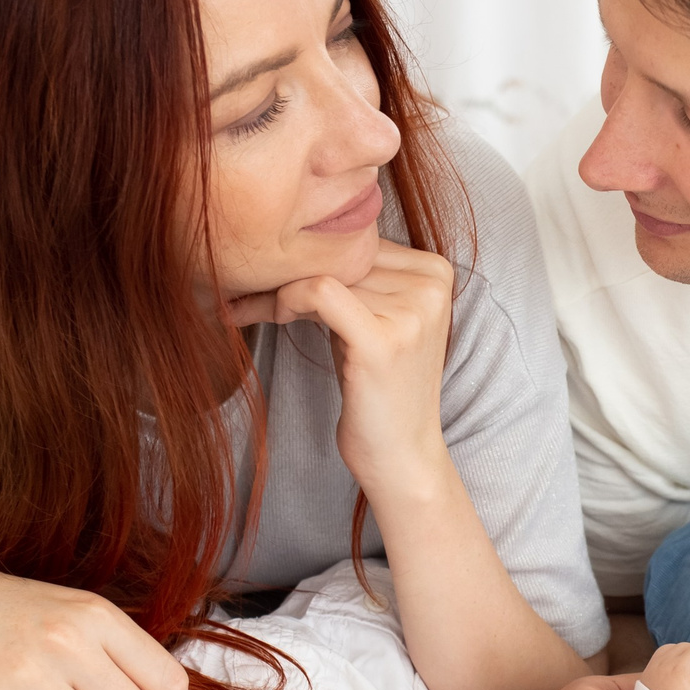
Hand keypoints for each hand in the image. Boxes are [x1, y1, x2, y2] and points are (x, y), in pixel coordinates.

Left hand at [262, 245, 454, 499]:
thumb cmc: (378, 388)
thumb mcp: (376, 319)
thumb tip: (291, 233)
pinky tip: (274, 318)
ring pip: (324, 269)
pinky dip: (285, 300)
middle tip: (252, 293)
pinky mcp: (382, 339)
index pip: (361, 238)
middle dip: (291, 272)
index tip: (275, 279)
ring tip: (260, 311)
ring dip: (281, 290)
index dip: (314, 256)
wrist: (401, 456)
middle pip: (342, 252)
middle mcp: (432, 285)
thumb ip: (357, 276)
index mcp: (437, 272)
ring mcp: (412, 312)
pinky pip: (318, 291)